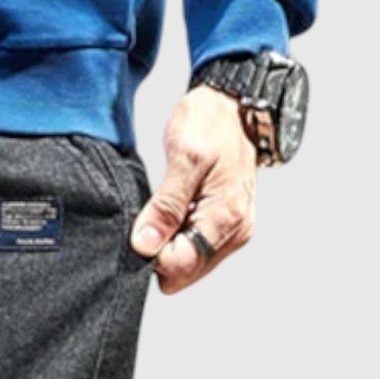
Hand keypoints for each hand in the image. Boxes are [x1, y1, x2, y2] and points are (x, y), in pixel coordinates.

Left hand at [130, 88, 257, 295]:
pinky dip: (178, 237)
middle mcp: (235, 233)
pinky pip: (194, 251)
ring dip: (169, 244)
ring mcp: (233, 233)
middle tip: (154, 213)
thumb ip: (165, 205)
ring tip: (168, 207)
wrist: (233, 106)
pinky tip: (176, 211)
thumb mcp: (183, 157)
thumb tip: (145, 245)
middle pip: (183, 272)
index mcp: (226, 218)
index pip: (179, 266)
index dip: (153, 252)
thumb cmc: (211, 123)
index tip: (144, 224)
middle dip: (161, 251)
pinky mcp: (227, 229)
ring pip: (187, 266)